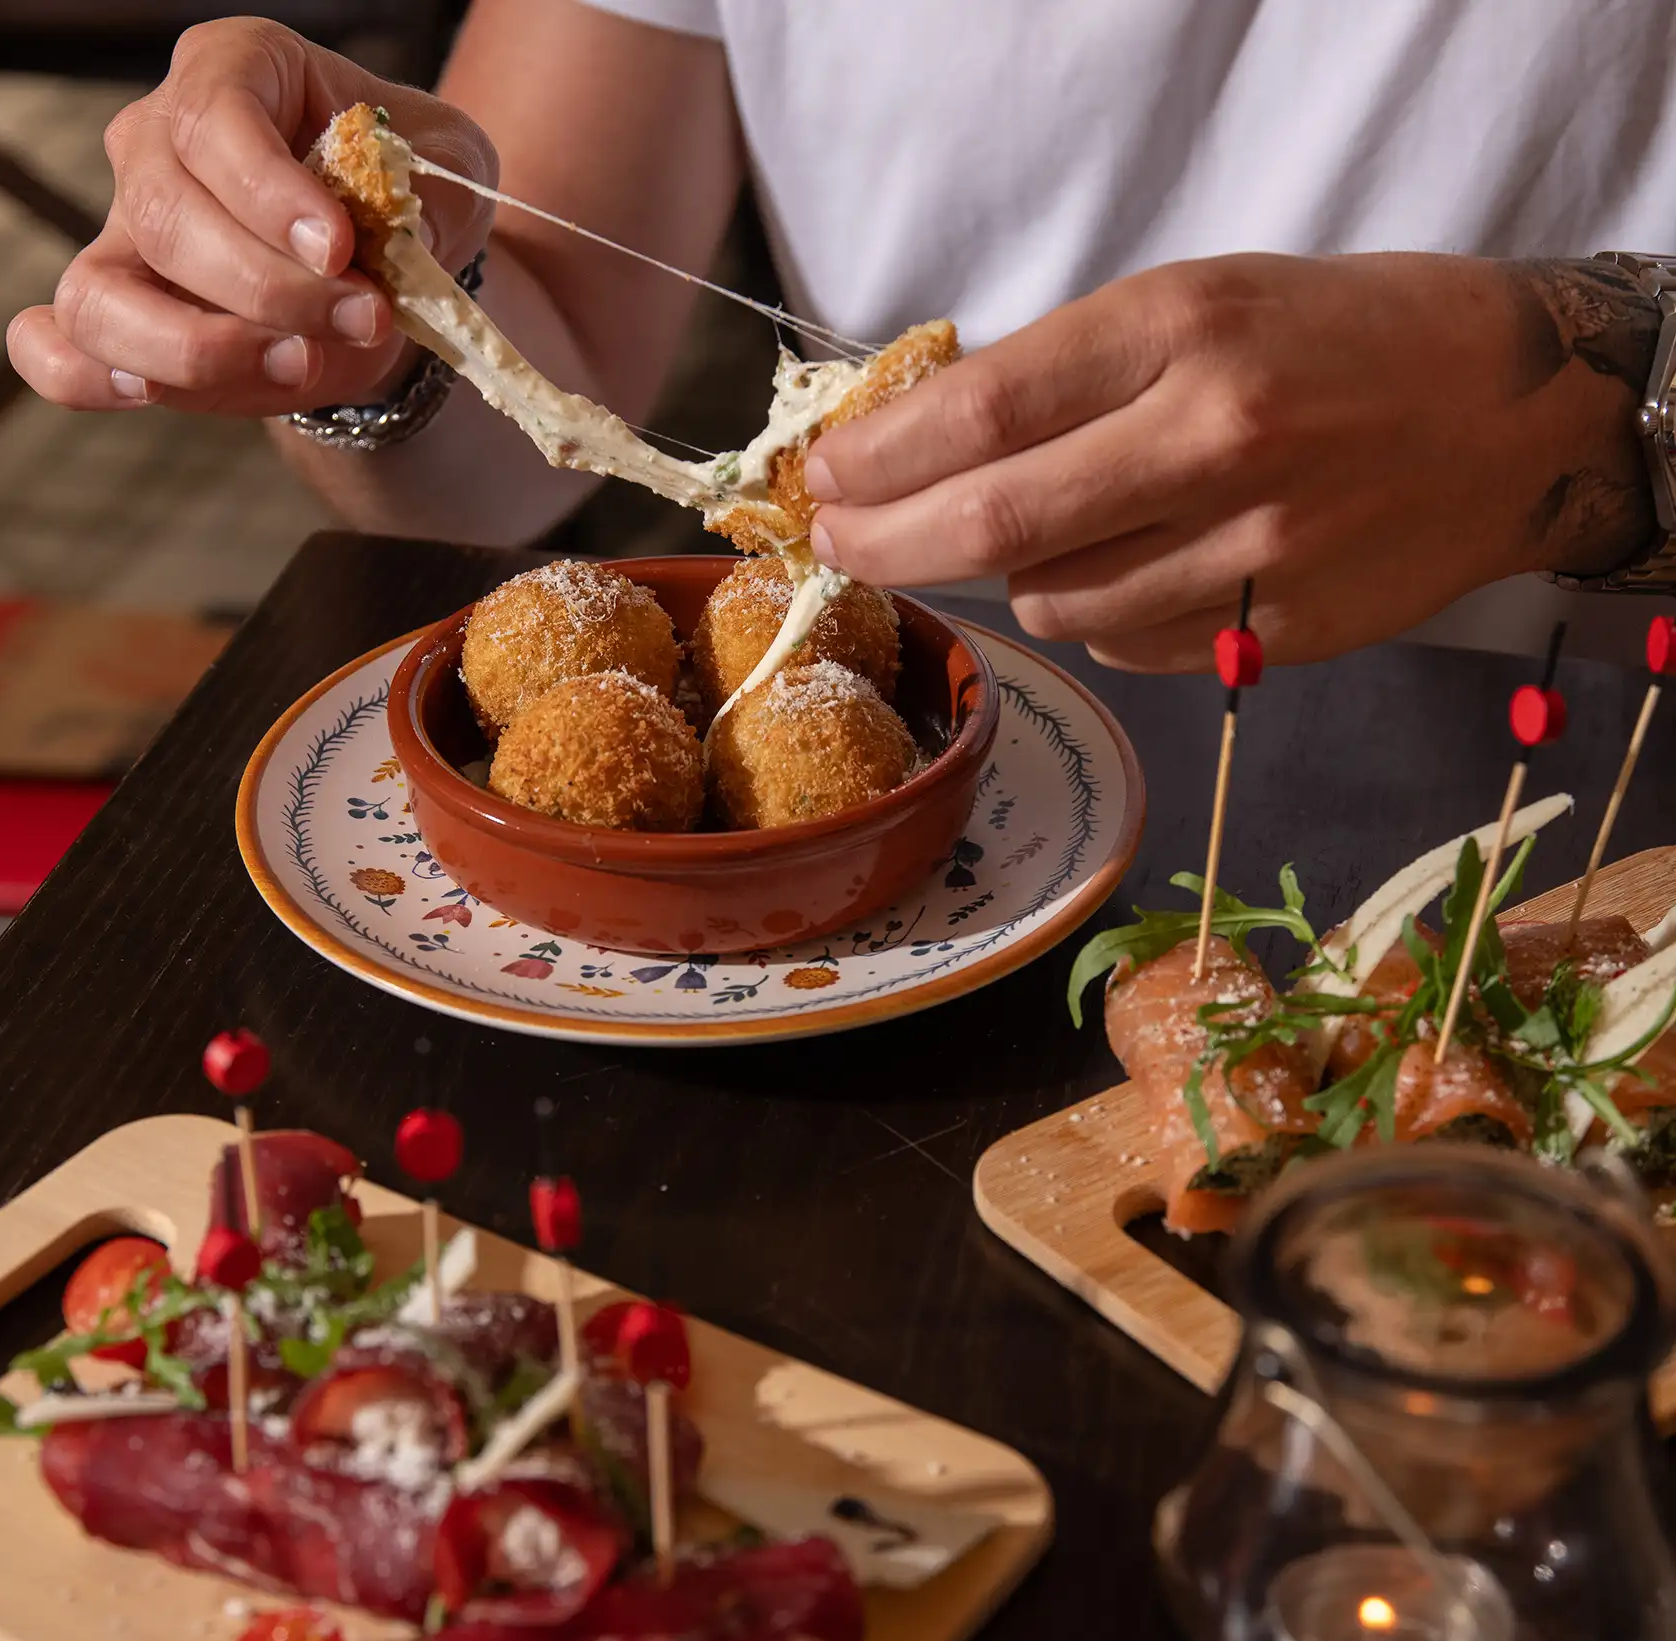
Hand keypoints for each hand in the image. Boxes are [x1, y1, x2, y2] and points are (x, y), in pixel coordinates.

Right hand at [8, 19, 496, 416]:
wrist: (384, 273)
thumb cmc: (406, 198)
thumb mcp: (449, 175)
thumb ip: (431, 194)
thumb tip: (395, 227)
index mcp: (235, 71)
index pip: (213, 115)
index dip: (267, 191)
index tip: (339, 248)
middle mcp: (156, 141)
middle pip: (166, 214)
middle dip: (270, 288)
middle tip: (364, 317)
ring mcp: (123, 231)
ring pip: (101, 293)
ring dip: (198, 347)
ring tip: (296, 365)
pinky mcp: (119, 313)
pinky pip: (54, 346)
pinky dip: (86, 378)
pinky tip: (150, 395)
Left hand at [804, 253, 1655, 669]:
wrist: (1509, 411)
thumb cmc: (1333, 338)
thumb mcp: (1198, 302)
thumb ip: (1067, 374)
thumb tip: (916, 445)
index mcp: (1185, 327)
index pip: (986, 409)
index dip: (882, 458)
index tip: (826, 477)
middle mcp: (1215, 437)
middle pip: (996, 527)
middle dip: (889, 543)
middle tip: (841, 543)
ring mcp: (1253, 545)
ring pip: (1054, 602)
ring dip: (1008, 580)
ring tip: (1031, 537)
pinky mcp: (1278, 629)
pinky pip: (1127, 645)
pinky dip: (1096, 615)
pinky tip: (1128, 569)